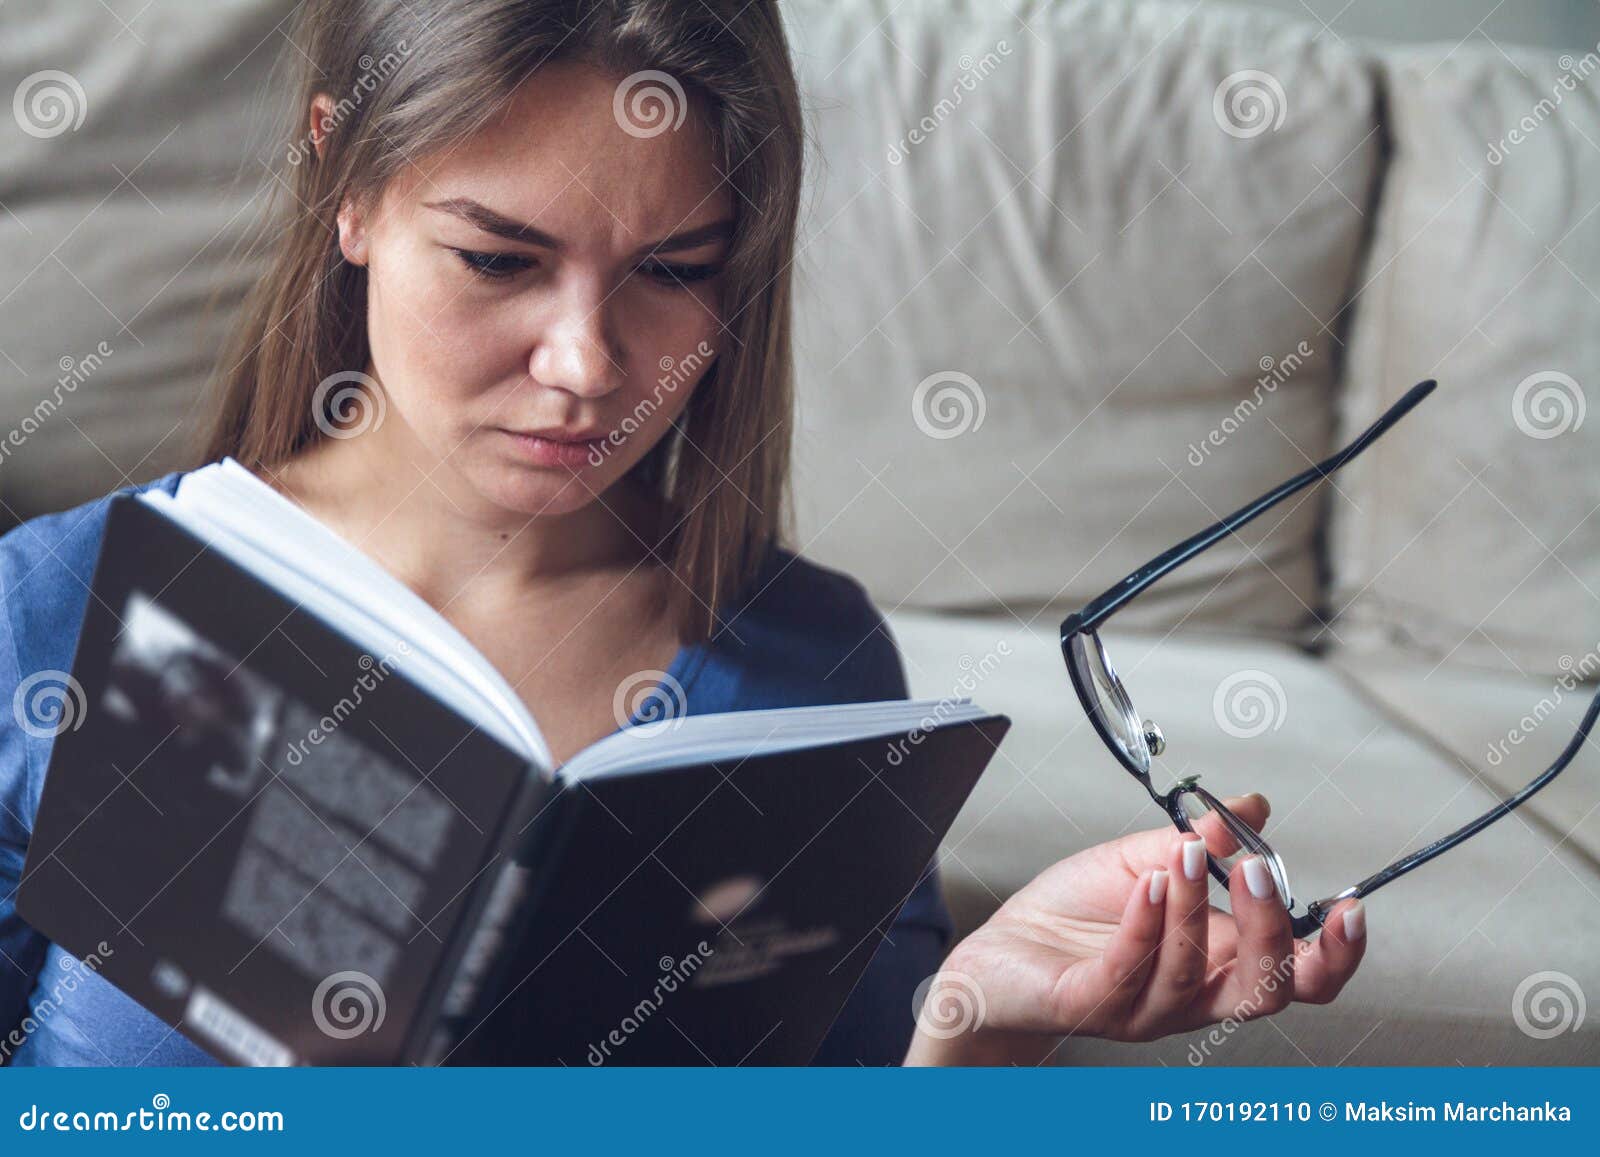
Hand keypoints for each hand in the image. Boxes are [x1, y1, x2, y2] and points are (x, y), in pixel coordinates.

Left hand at [904, 794, 1366, 1064]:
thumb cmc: (1073, 917)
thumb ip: (1200, 840)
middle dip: (1273, 934)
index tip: (1350, 908)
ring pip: (1190, 975)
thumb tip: (1253, 806)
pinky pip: (1128, 973)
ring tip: (1186, 857)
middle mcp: (1190, 993)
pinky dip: (1146, 926)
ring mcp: (1143, 1007)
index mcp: (1217, 960)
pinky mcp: (1091, 1004)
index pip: (1296, 975)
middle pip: (1263, 990)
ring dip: (1195, 909)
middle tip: (1262, 873)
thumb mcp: (1142, 860)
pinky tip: (1150, 885)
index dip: (1333, 954)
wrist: (1002, 953)